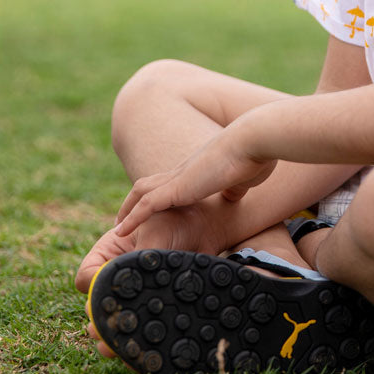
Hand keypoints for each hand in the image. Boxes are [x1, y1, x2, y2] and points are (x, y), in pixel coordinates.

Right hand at [76, 203, 226, 357]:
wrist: (202, 226)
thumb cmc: (175, 221)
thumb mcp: (154, 234)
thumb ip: (140, 259)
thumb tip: (129, 288)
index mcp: (108, 254)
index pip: (86, 277)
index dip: (91, 290)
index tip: (102, 299)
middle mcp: (117, 276)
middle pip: (97, 304)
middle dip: (99, 321)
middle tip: (100, 334)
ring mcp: (133, 291)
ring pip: (116, 318)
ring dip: (113, 336)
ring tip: (111, 350)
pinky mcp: (150, 303)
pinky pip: (139, 323)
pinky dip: (137, 338)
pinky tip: (137, 353)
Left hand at [114, 129, 275, 238]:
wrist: (253, 140)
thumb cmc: (256, 156)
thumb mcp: (243, 179)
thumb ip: (234, 188)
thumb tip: (232, 197)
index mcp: (199, 169)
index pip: (172, 180)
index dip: (159, 193)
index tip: (153, 208)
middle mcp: (185, 170)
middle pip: (149, 183)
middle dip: (135, 200)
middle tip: (124, 218)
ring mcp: (179, 177)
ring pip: (142, 191)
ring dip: (128, 209)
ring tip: (118, 228)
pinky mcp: (178, 187)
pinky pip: (146, 205)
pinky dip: (132, 218)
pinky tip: (121, 232)